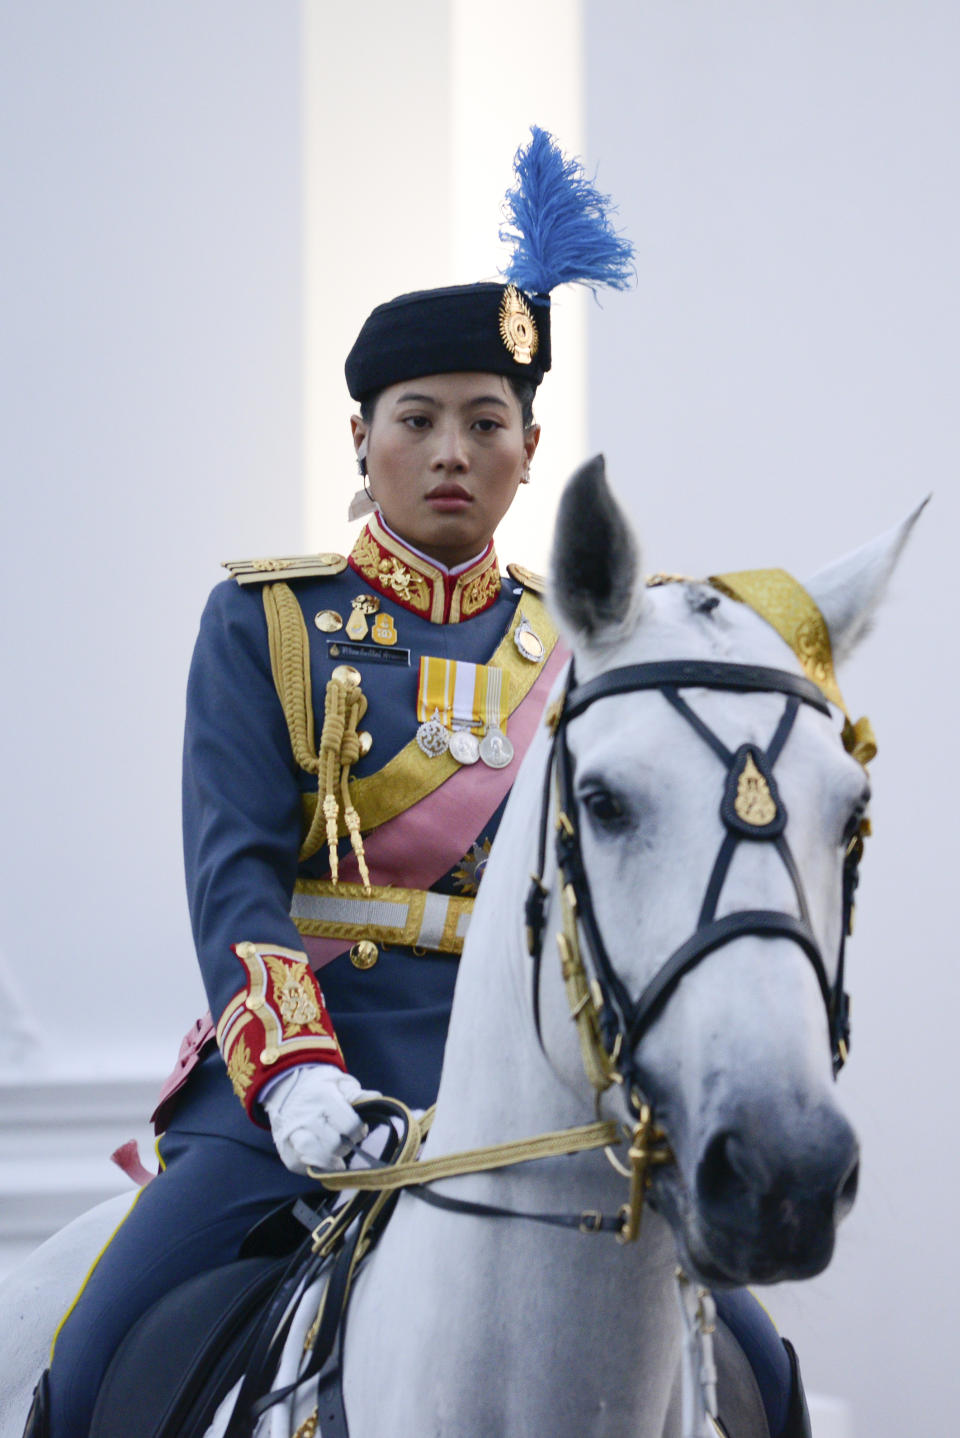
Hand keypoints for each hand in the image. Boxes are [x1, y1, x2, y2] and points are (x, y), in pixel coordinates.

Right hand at [261, 1064, 377, 1174]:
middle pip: (333, 1144)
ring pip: (314, 1156)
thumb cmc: (320, 1088)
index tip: (358, 1131)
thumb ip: (357, 1094)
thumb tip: (376, 1098)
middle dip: (345, 1147)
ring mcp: (291, 1133)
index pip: (349, 1125)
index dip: (359, 1131)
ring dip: (330, 1162)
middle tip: (347, 1143)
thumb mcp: (339, 1083)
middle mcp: (304, 1115)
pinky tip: (322, 1161)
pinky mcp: (285, 1150)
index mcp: (322, 1096)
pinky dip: (314, 1166)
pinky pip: (301, 1166)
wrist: (286, 1088)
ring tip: (337, 1160)